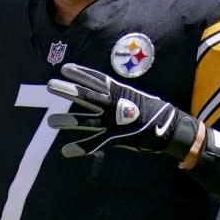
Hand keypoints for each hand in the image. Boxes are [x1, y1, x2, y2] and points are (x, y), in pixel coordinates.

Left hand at [46, 63, 199, 160]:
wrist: (169, 127)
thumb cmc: (151, 110)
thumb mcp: (133, 95)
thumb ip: (116, 93)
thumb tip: (103, 88)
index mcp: (119, 92)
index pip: (96, 79)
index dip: (80, 73)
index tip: (65, 68)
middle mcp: (114, 104)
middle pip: (86, 96)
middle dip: (68, 90)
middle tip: (50, 85)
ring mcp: (113, 121)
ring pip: (86, 120)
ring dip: (67, 121)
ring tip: (50, 122)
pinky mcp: (115, 138)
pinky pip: (94, 144)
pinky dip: (80, 148)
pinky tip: (65, 151)